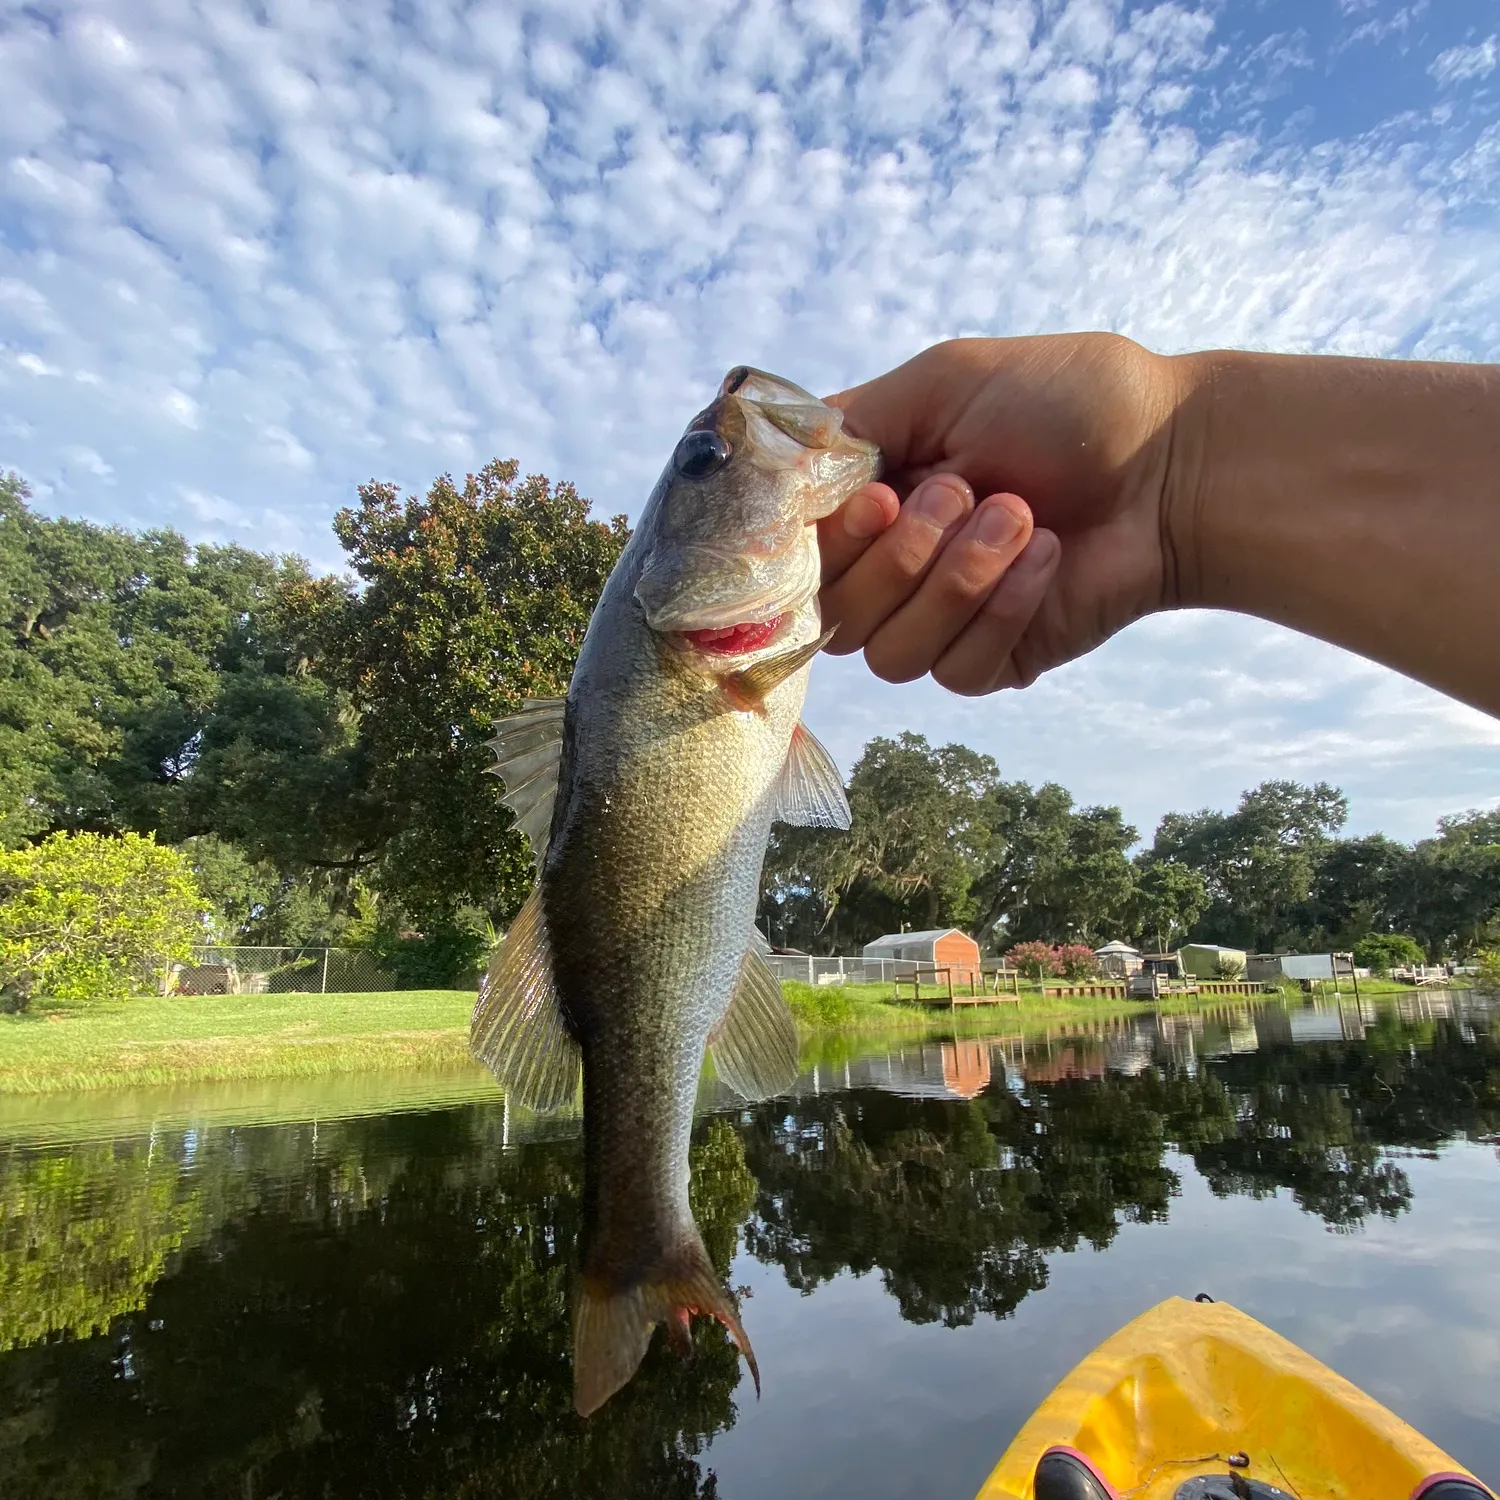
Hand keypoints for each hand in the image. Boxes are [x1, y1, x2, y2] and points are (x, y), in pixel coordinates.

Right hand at [818, 334, 1180, 693]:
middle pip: (834, 614)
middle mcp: (894, 565)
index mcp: (872, 499)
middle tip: (965, 493)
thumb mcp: (945, 382)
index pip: (798, 555)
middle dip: (900, 557)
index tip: (879, 496)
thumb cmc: (1068, 405)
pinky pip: (953, 670)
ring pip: (889, 654)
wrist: (1174, 462)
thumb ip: (850, 424)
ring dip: (955, 581)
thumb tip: (775, 470)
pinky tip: (1046, 559)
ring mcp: (939, 619)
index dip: (827, 540)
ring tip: (1019, 518)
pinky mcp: (990, 661)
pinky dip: (1000, 611)